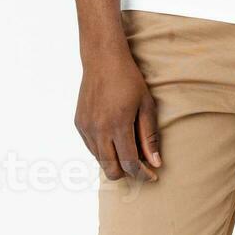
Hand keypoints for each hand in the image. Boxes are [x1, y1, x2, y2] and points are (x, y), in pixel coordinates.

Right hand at [73, 48, 160, 182]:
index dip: (143, 174)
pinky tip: (113, 138)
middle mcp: (99, 130)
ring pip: (100, 161)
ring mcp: (86, 127)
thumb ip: (149, 136)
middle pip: (112, 170)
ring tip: (127, 148)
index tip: (152, 176)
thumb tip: (155, 163)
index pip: (130, 164)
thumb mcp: (146, 105)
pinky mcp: (79, 124)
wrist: (102, 59)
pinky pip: (91, 148)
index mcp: (118, 125)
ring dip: (114, 161)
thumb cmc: (129, 80)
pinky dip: (103, 150)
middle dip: (127, 173)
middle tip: (139, 165)